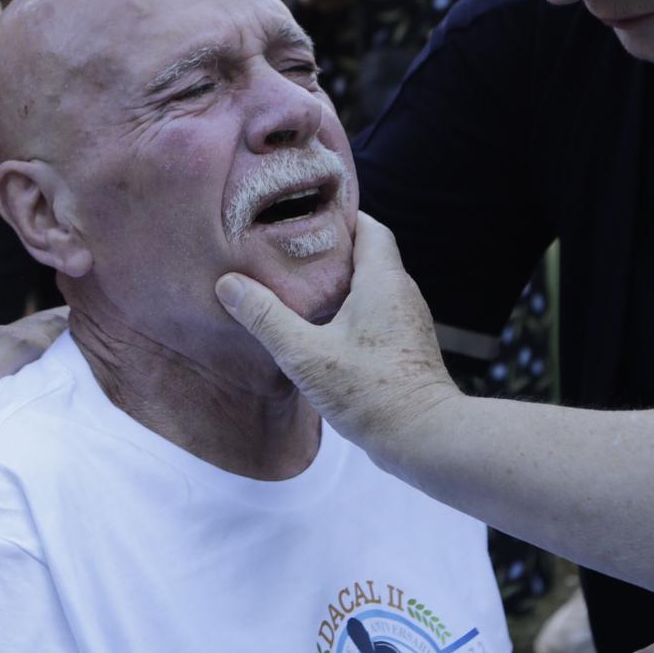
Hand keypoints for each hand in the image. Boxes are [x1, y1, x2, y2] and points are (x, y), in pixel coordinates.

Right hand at [213, 214, 458, 473]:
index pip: (368, 226)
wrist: (424, 438)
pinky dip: (348, 309)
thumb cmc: (370, 391)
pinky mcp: (405, 346)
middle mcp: (401, 293)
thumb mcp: (306, 354)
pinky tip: (320, 326)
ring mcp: (407, 321)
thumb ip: (266, 318)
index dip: (338, 215)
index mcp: (383, 280)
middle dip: (330, 248)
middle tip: (288, 248)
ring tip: (297, 284)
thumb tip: (229, 284)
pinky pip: (375, 312)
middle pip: (367, 253)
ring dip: (338, 282)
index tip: (303, 214)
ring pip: (371, 285)